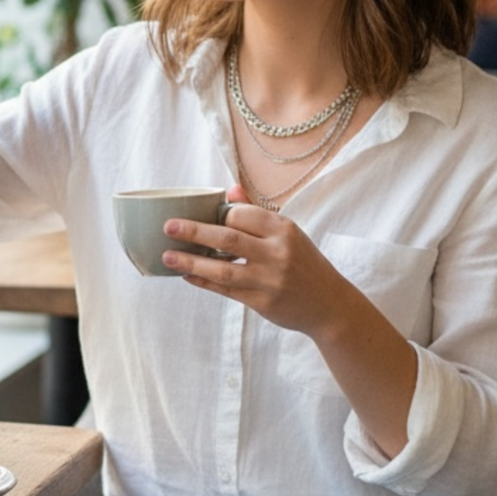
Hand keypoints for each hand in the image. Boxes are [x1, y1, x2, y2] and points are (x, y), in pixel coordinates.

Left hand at [159, 183, 346, 340]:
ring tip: (167, 257)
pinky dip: (203, 282)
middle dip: (194, 232)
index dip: (218, 215)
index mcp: (283, 229)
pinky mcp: (262, 302)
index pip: (242, 215)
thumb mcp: (288, 233)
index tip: (199, 214)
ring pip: (222, 270)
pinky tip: (186, 275)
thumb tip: (230, 190)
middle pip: (227, 239)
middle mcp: (277, 252)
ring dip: (191, 263)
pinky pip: (225, 290)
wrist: (329, 305)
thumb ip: (257, 212)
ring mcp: (269, 279)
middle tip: (168, 227)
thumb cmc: (303, 263)